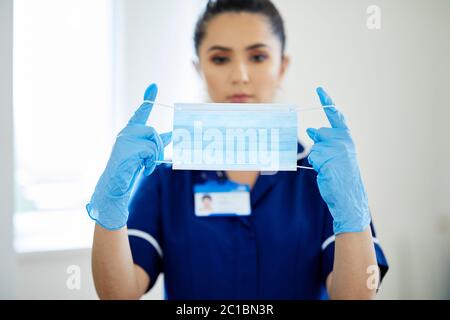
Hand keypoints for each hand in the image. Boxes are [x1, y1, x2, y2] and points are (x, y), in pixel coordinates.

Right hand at [86, 84, 171, 229]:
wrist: (116, 185)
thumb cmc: (130, 169)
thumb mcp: (146, 154)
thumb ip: (157, 143)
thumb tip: (171, 135)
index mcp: (131, 132)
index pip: (141, 112)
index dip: (148, 98)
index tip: (154, 86)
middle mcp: (126, 132)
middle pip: (153, 131)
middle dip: (158, 147)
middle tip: (153, 161)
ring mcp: (125, 139)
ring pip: (153, 140)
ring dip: (154, 156)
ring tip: (146, 166)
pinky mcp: (127, 148)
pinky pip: (149, 150)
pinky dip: (150, 162)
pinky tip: (142, 169)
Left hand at [306, 87, 370, 234]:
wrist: (348, 194)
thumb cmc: (341, 175)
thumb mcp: (335, 154)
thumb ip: (325, 140)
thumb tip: (310, 129)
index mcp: (347, 137)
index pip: (336, 115)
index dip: (327, 101)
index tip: (319, 89)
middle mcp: (344, 140)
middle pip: (319, 133)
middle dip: (319, 145)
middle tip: (329, 160)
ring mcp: (337, 148)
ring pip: (315, 146)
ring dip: (317, 158)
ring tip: (329, 168)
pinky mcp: (329, 157)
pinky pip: (314, 156)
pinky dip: (316, 164)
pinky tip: (326, 171)